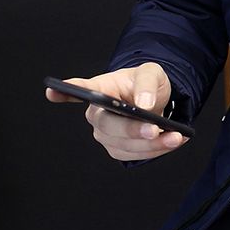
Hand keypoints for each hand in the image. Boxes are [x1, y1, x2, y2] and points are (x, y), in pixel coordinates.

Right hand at [45, 62, 188, 160]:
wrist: (154, 99)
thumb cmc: (146, 83)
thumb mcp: (152, 73)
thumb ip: (147, 84)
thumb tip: (144, 105)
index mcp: (100, 89)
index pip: (80, 89)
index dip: (65, 91)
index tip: (52, 90)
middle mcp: (97, 113)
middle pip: (107, 126)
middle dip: (132, 130)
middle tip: (154, 129)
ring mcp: (105, 134)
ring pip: (123, 145)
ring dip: (152, 145)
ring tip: (177, 137)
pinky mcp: (118, 148)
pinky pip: (135, 155)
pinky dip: (156, 150)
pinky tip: (173, 141)